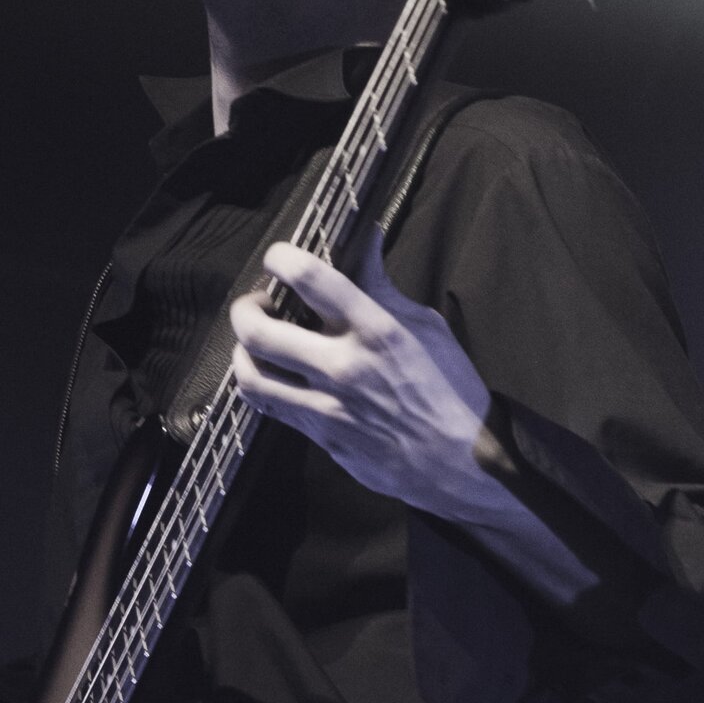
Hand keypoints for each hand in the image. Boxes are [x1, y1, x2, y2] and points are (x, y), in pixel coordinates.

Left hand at [228, 228, 496, 518]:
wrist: (461, 463)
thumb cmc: (450, 389)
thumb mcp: (425, 327)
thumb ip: (382, 286)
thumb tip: (366, 240)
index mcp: (375, 330)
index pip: (309, 278)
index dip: (280, 258)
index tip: (278, 258)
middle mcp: (343, 367)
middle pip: (259, 331)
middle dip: (245, 308)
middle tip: (257, 303)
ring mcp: (327, 407)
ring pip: (251, 375)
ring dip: (241, 351)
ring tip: (254, 341)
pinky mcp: (322, 437)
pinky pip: (270, 407)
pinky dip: (259, 383)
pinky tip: (270, 373)